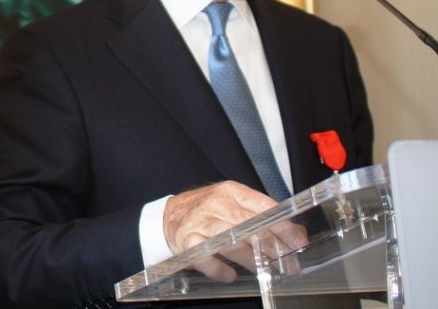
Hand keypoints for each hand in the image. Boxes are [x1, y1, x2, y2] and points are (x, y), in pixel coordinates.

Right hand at [163, 181, 306, 281]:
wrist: (168, 216)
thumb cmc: (207, 212)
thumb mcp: (235, 205)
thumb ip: (265, 217)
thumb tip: (298, 233)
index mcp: (231, 192)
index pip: (262, 207)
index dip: (283, 226)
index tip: (298, 241)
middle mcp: (215, 205)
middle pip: (250, 226)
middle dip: (273, 247)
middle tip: (289, 263)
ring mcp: (200, 223)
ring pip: (232, 241)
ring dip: (252, 259)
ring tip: (265, 269)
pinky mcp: (187, 241)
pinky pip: (206, 257)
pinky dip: (219, 268)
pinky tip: (230, 274)